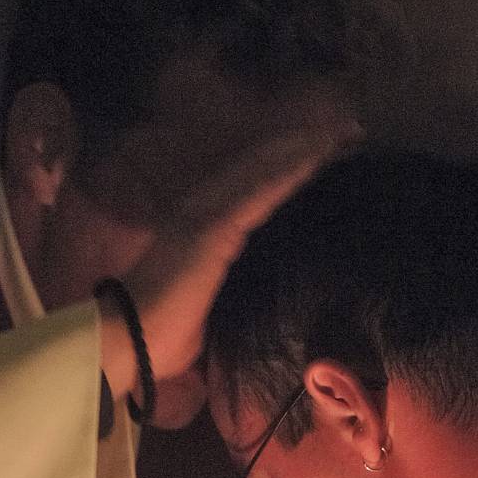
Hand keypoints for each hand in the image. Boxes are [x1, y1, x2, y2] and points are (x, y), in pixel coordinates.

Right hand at [98, 137, 331, 398]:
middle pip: (262, 169)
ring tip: (345, 133)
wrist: (127, 346)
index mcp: (202, 231)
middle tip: (350, 132)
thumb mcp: (211, 313)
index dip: (289, 169)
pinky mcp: (211, 228)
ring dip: (304, 149)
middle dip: (305, 147)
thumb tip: (270, 313)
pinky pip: (258, 189)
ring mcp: (204, 215)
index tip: (328, 157)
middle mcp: (201, 211)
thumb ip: (236, 298)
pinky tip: (317, 154)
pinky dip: (289, 169)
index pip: (253, 190)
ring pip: (263, 170)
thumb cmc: (163, 340)